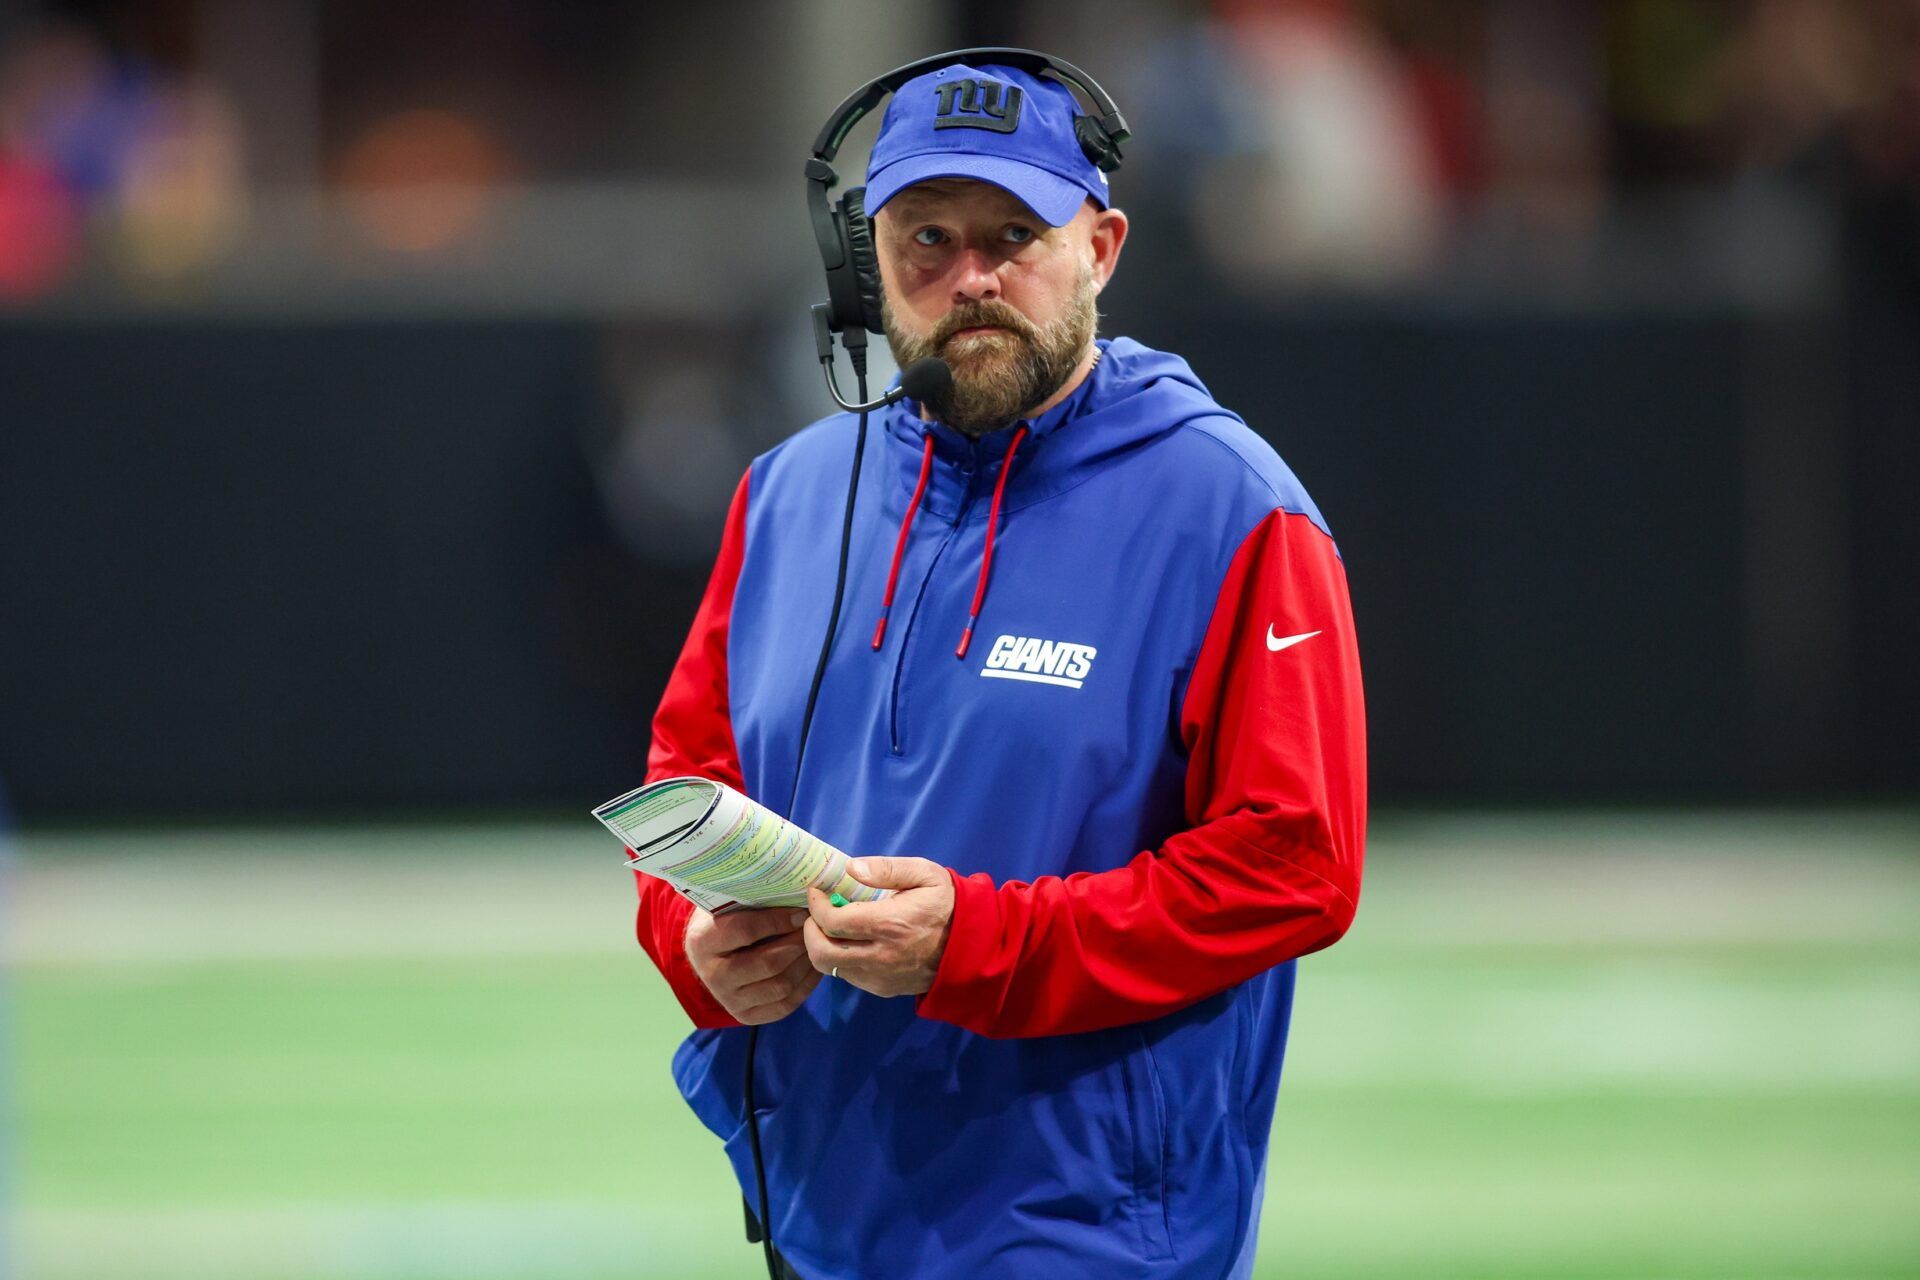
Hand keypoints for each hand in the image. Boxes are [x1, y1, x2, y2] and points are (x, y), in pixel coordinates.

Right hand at [685, 905, 819, 1024]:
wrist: (706, 955)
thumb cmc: (725, 920)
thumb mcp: (729, 905)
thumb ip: (756, 901)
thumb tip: (801, 895)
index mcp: (704, 941)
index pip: (746, 931)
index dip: (779, 920)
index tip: (802, 911)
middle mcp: (713, 975)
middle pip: (768, 963)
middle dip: (799, 943)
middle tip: (816, 928)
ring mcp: (729, 1000)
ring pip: (781, 986)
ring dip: (806, 963)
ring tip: (817, 945)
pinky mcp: (746, 1016)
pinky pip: (785, 1005)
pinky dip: (806, 985)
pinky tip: (814, 966)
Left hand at [804, 857, 954, 997]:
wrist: (972, 947)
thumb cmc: (947, 904)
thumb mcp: (925, 874)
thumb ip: (887, 868)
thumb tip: (851, 868)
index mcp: (890, 924)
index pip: (833, 922)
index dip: (816, 906)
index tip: (816, 892)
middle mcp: (881, 956)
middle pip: (822, 953)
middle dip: (809, 931)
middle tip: (817, 913)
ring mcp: (881, 977)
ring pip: (831, 968)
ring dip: (824, 946)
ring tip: (834, 926)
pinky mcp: (883, 988)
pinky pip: (848, 976)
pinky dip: (841, 959)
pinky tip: (852, 942)